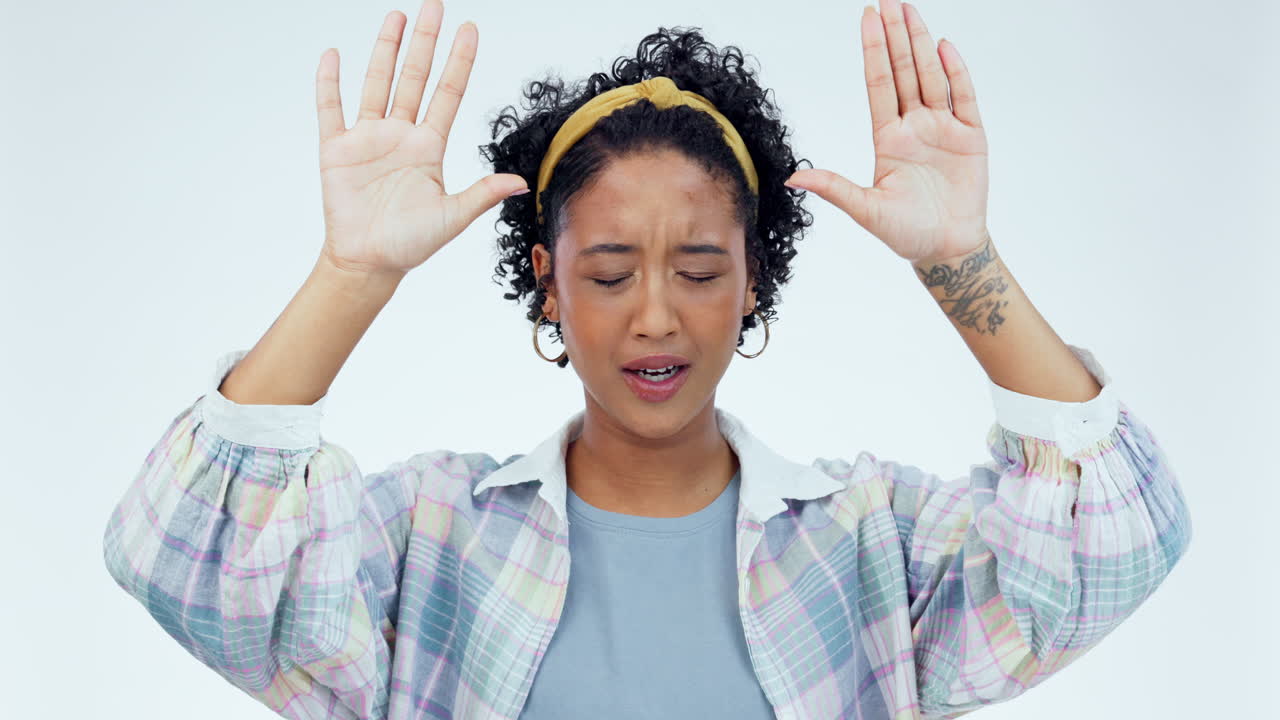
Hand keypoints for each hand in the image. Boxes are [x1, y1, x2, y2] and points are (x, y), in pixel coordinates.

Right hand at [315, 0, 527, 276]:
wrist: (369, 263)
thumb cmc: (410, 244)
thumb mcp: (452, 218)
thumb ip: (481, 194)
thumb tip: (520, 182)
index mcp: (429, 147)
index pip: (448, 93)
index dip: (459, 61)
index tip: (470, 29)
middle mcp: (400, 135)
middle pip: (415, 78)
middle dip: (425, 42)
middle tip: (433, 5)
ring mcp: (368, 138)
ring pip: (378, 83)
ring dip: (386, 50)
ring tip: (396, 16)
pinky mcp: (336, 149)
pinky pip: (331, 109)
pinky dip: (330, 83)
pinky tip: (334, 56)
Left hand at [784, 0, 989, 263]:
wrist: (946, 249)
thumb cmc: (905, 233)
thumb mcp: (865, 209)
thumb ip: (834, 188)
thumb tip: (792, 180)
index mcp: (887, 138)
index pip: (878, 83)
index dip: (873, 50)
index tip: (867, 17)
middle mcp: (913, 126)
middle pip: (903, 71)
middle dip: (896, 36)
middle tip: (889, 1)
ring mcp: (942, 128)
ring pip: (930, 76)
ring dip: (921, 44)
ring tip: (911, 11)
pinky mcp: (970, 136)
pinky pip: (963, 97)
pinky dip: (955, 72)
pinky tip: (944, 47)